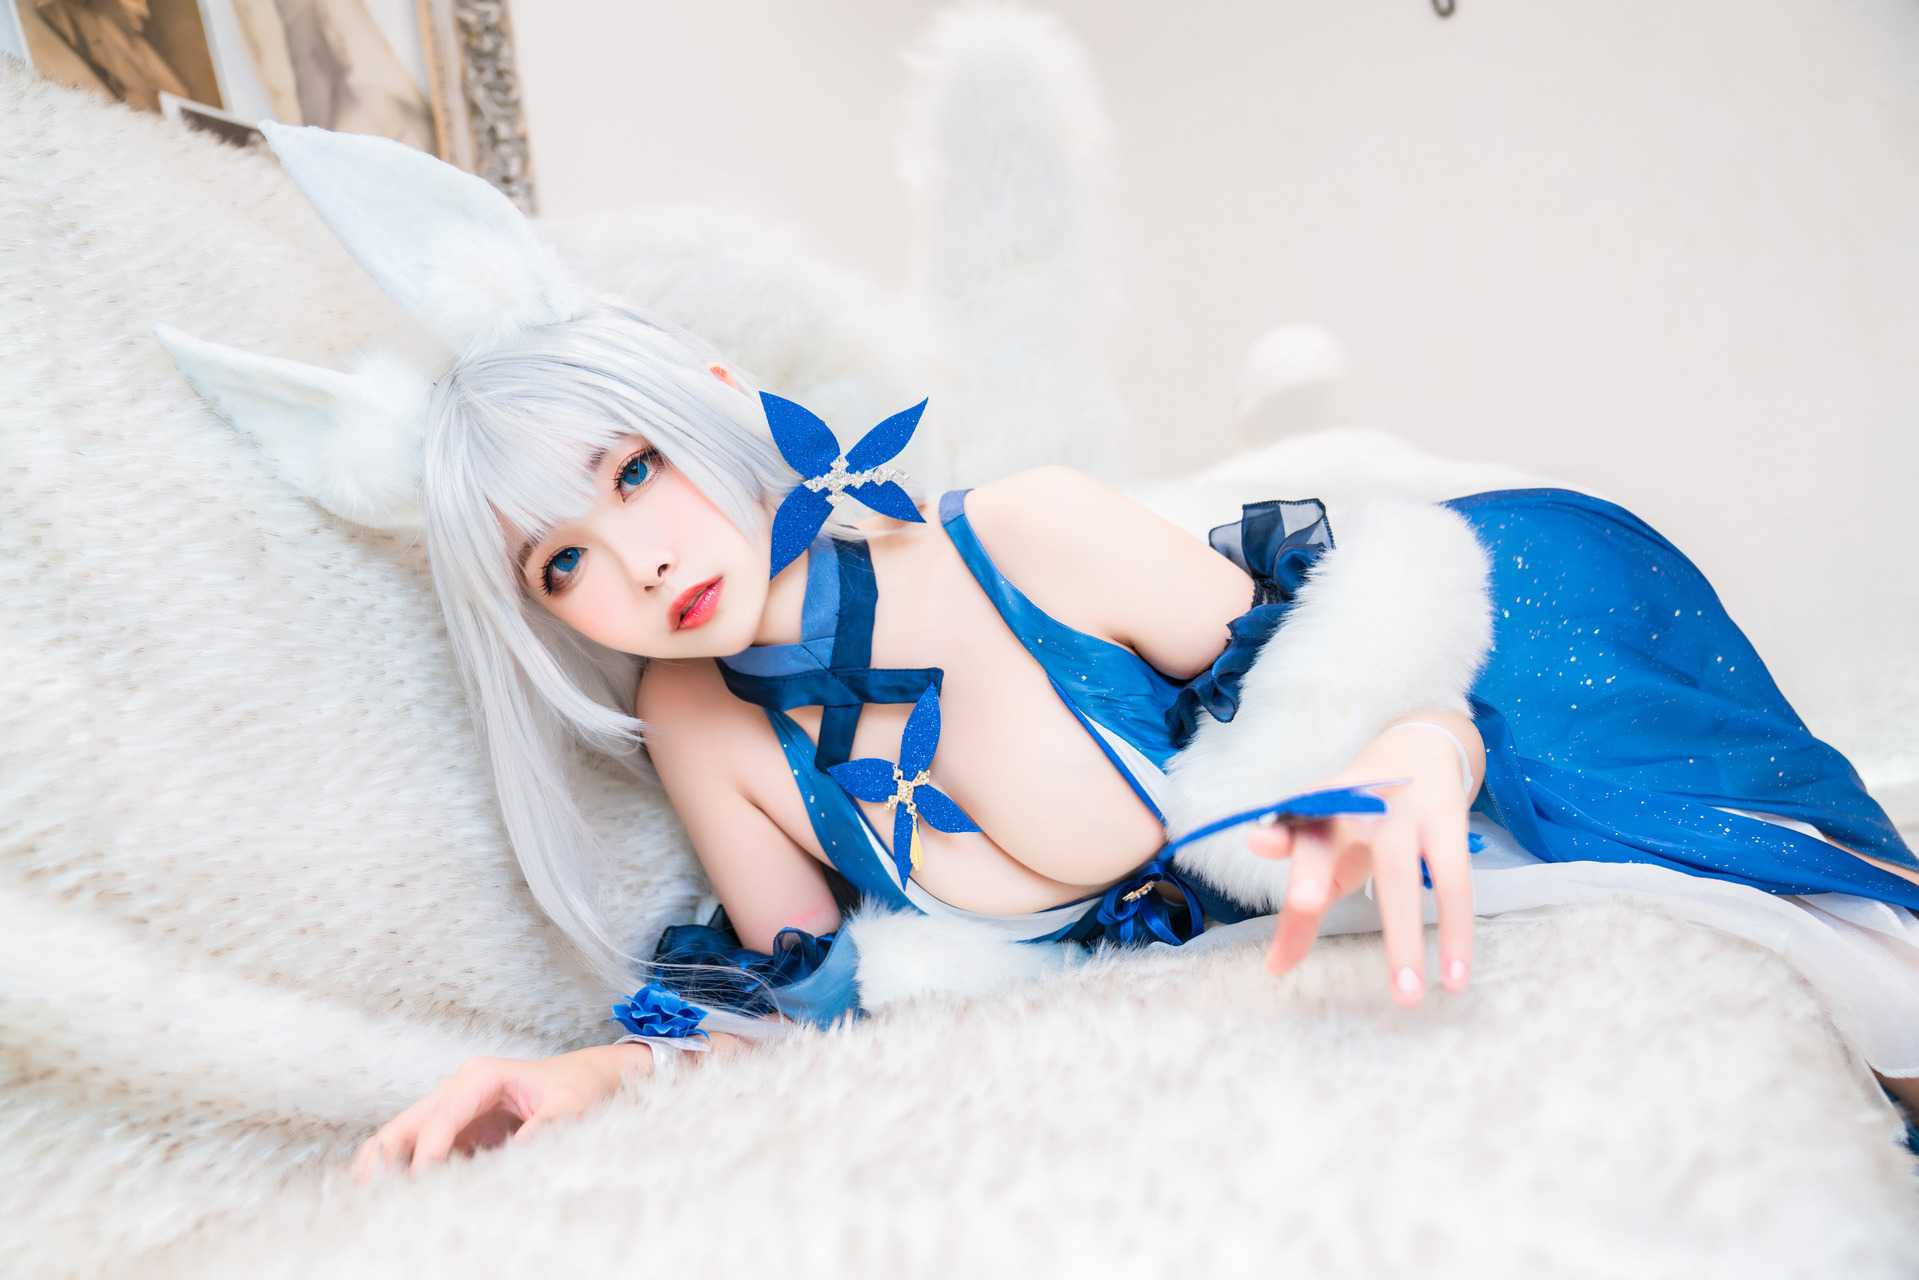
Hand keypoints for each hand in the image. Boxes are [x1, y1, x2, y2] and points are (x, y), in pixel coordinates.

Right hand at [349, 1044, 647, 1181]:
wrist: (591, 1079)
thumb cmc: (579, 1088)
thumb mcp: (570, 1107)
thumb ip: (542, 1131)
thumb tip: (515, 1157)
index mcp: (480, 1077)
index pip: (441, 1118)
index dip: (428, 1153)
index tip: (422, 1186)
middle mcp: (458, 1090)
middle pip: (404, 1126)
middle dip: (380, 1160)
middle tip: (364, 1198)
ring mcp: (453, 1111)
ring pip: (403, 1142)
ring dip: (389, 1173)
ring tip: (373, 1207)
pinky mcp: (458, 1133)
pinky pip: (423, 1156)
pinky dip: (408, 1178)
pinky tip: (400, 1205)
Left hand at [1248, 716, 1477, 1004]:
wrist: (1422, 746)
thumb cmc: (1364, 818)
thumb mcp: (1330, 850)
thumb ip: (1304, 908)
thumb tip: (1274, 970)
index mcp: (1318, 812)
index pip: (1292, 822)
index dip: (1277, 833)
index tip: (1260, 840)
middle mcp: (1354, 806)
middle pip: (1335, 842)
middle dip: (1317, 874)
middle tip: (1305, 903)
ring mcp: (1403, 812)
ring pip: (1399, 874)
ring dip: (1404, 938)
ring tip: (1408, 995)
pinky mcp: (1447, 823)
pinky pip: (1454, 882)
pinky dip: (1456, 930)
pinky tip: (1455, 975)